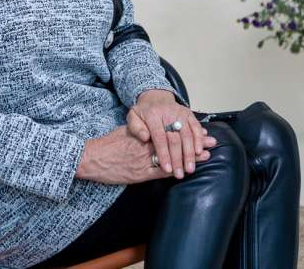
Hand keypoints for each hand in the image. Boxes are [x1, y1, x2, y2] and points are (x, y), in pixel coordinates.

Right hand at [76, 126, 210, 184]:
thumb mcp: (125, 131)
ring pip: (172, 157)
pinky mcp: (140, 174)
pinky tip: (186, 171)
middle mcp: (146, 145)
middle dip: (194, 143)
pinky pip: (160, 173)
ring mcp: (144, 160)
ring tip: (205, 156)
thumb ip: (140, 130)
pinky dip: (174, 171)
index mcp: (144, 133)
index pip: (170, 131)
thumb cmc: (107, 145)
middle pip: (175, 142)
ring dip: (189, 157)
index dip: (187, 132)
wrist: (92, 158)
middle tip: (211, 142)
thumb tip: (151, 129)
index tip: (201, 130)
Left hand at [128, 89, 215, 178]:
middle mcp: (169, 113)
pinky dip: (199, 140)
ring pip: (188, 134)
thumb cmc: (144, 112)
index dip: (164, 153)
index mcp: (153, 115)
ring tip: (190, 168)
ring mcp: (180, 113)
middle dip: (178, 158)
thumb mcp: (133, 117)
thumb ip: (135, 128)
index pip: (160, 137)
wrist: (156, 97)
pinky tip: (199, 153)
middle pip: (175, 138)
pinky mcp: (189, 114)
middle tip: (179, 174)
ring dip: (190, 153)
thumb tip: (145, 138)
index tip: (167, 168)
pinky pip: (196, 127)